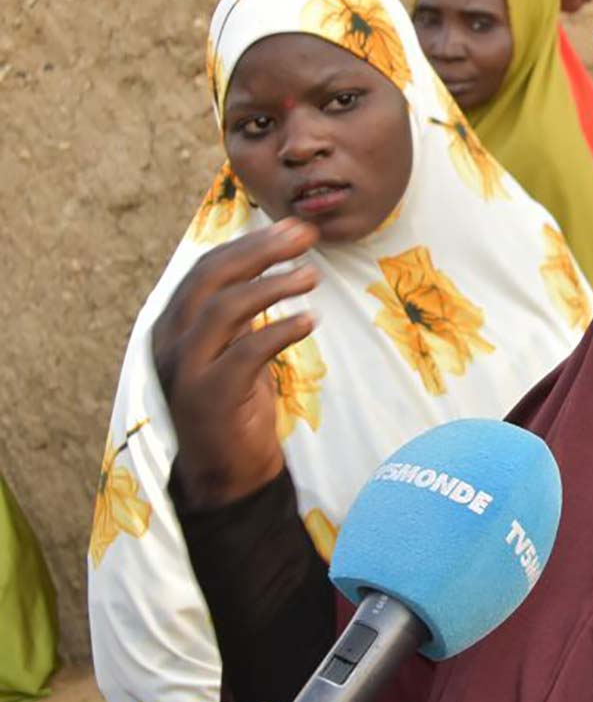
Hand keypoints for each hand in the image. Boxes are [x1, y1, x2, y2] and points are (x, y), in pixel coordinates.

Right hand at [153, 219, 319, 508]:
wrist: (228, 474)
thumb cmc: (237, 406)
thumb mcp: (236, 348)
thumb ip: (242, 311)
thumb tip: (274, 261)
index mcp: (175, 323)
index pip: (208, 267)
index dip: (251, 242)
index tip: (293, 226)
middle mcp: (171, 340)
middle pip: (212, 277)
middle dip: (261, 249)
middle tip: (305, 236)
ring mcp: (187, 368)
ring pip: (225, 308)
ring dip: (272, 284)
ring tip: (311, 275)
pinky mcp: (210, 396)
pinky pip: (245, 352)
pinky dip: (280, 330)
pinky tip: (311, 319)